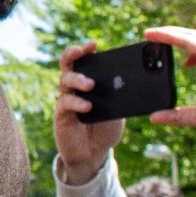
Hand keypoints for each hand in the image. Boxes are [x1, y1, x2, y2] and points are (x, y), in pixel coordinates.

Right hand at [54, 41, 126, 184]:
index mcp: (88, 80)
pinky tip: (87, 106)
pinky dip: (76, 102)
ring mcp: (67, 99)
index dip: (85, 49)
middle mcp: (74, 86)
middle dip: (72, 53)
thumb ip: (120, 96)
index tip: (93, 44)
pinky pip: (65, 103)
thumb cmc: (106, 127)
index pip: (84, 60)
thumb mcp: (118, 109)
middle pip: (67, 63)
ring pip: (65, 80)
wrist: (94, 152)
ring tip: (90, 85)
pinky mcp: (62, 114)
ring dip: (77, 79)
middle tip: (82, 51)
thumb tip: (133, 83)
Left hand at [145, 27, 195, 134]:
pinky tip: (155, 35)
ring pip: (190, 35)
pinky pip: (187, 40)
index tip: (165, 50)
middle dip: (172, 35)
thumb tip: (154, 118)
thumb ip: (177, 115)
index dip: (182, 44)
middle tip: (152, 37)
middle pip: (193, 38)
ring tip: (150, 33)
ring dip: (168, 32)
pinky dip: (170, 36)